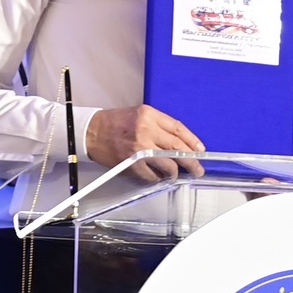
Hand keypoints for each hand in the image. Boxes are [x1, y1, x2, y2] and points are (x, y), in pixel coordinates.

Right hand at [84, 105, 205, 182]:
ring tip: (177, 174)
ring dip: (176, 171)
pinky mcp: (131, 163)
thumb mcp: (139, 115)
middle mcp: (145, 130)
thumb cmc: (115, 123)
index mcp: (149, 115)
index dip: (192, 141)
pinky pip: (152, 174)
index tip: (200, 150)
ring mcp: (139, 148)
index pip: (178, 129)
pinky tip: (159, 177)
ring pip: (168, 163)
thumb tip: (179, 142)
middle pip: (177, 147)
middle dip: (191, 160)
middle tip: (197, 168)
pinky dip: (158, 177)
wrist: (92, 132)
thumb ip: (159, 125)